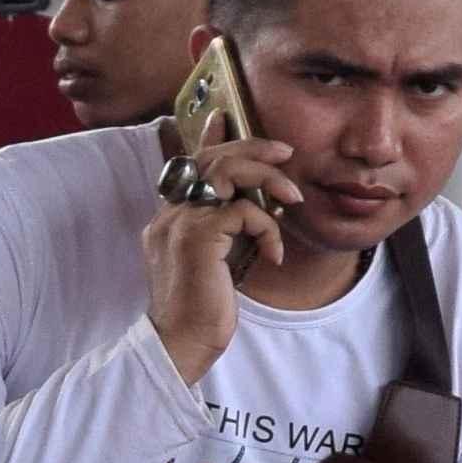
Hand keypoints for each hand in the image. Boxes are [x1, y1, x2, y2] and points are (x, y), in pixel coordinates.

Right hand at [139, 138, 295, 377]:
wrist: (181, 344)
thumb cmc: (204, 306)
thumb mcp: (217, 258)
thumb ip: (225, 228)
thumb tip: (250, 202)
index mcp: (169, 218)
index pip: (189, 164)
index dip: (209, 138)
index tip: (225, 118)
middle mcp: (169, 215)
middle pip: (210, 158)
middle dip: (253, 148)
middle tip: (286, 153)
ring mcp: (181, 224)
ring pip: (228, 173)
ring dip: (268, 180)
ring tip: (292, 200)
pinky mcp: (200, 238)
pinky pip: (246, 211)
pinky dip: (269, 227)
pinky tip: (273, 254)